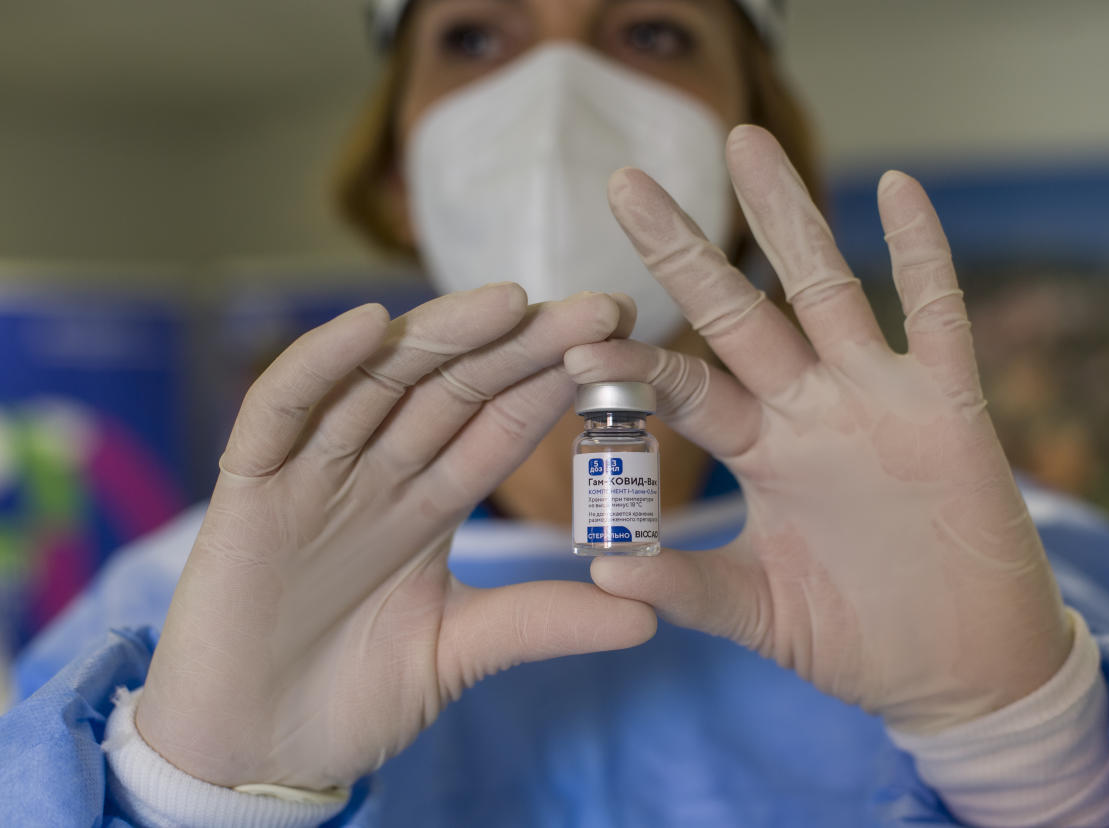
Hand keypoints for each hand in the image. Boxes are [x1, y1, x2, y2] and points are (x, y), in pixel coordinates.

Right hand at [137, 287, 655, 789]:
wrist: (251, 754)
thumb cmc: (347, 699)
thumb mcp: (459, 651)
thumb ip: (540, 622)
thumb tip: (649, 618)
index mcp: (428, 504)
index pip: (500, 426)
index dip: (556, 384)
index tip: (623, 347)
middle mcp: (377, 473)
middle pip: (455, 388)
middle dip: (523, 345)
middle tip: (599, 308)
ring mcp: (313, 472)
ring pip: (380, 381)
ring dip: (441, 336)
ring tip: (511, 300)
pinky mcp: (249, 488)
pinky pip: (279, 409)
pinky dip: (318, 366)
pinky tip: (369, 325)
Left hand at [564, 126, 1071, 733]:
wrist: (962, 672)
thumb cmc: (858, 641)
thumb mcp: (761, 615)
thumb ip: (687, 588)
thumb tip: (600, 569)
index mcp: (760, 453)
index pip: (684, 390)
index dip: (631, 366)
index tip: (571, 343)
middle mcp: (810, 411)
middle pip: (738, 314)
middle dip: (682, 251)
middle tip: (624, 182)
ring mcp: (879, 401)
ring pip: (827, 291)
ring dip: (790, 218)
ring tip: (745, 142)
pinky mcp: (951, 408)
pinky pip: (938, 317)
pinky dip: (924, 255)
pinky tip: (899, 188)